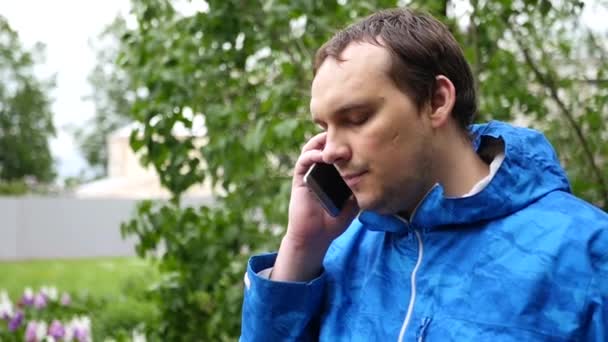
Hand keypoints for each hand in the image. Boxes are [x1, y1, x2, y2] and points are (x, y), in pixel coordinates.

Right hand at [271, 133, 358, 280]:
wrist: (316, 236)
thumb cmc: (334, 220)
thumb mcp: (354, 202)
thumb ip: (360, 188)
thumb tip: (377, 176)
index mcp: (333, 172)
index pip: (339, 151)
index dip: (346, 141)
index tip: (360, 136)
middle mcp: (320, 169)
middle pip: (325, 145)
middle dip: (336, 136)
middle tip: (348, 132)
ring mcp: (309, 172)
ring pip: (313, 148)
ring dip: (323, 141)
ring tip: (335, 140)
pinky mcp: (299, 178)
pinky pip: (303, 161)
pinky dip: (312, 154)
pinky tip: (322, 155)